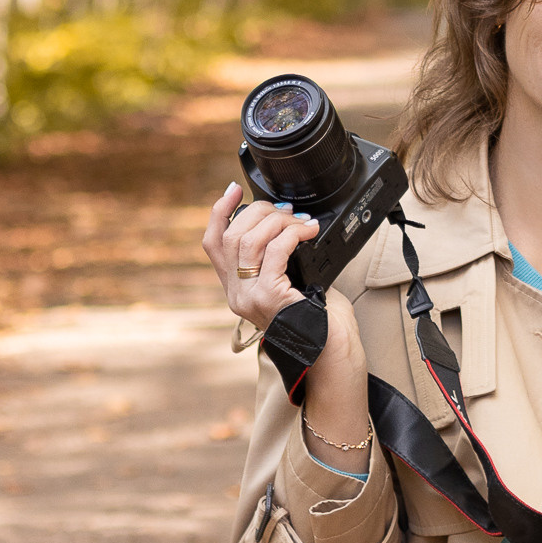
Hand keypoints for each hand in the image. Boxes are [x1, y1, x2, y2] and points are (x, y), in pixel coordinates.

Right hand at [202, 182, 369, 452]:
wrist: (328, 352)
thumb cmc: (315, 319)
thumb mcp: (286, 283)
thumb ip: (273, 259)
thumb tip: (282, 223)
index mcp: (234, 290)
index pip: (212, 243)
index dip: (219, 212)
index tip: (233, 190)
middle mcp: (236, 295)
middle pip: (232, 235)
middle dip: (261, 212)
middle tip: (287, 210)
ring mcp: (249, 297)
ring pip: (249, 240)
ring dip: (279, 221)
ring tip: (300, 221)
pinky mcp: (269, 297)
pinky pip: (275, 252)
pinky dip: (292, 234)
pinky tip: (307, 231)